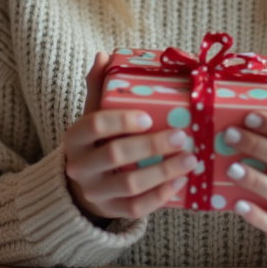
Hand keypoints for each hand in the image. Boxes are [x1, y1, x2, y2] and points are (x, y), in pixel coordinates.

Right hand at [63, 52, 196, 221]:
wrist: (85, 184)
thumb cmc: (97, 141)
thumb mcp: (94, 113)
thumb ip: (99, 86)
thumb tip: (104, 55)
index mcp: (75, 137)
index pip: (94, 124)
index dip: (122, 120)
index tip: (148, 117)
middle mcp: (80, 166)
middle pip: (115, 154)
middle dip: (152, 145)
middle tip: (182, 136)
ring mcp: (95, 192)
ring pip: (130, 185)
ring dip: (164, 172)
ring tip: (191, 159)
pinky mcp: (112, 212)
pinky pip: (137, 208)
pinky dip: (161, 196)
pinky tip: (181, 182)